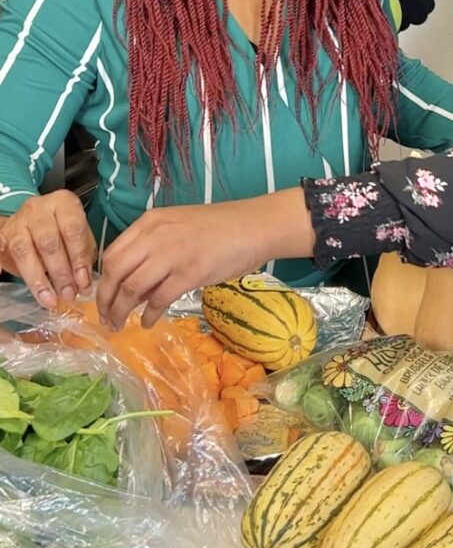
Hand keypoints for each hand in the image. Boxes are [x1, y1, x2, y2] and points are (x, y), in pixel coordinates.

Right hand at [0, 191, 95, 307]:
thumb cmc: (62, 230)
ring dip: (38, 279)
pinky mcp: (2, 233)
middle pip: (48, 241)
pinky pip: (0, 247)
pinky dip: (1, 264)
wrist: (32, 220)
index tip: (83, 283)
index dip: (78, 258)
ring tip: (50, 300)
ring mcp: (18, 220)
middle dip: (60, 272)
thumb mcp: (79, 236)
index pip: (73, 229)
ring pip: (24, 250)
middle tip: (68, 294)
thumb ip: (83, 255)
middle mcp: (39, 208)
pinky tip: (5, 276)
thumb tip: (84, 284)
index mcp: (63, 203)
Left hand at [96, 199, 272, 329]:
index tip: (103, 298)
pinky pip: (159, 299)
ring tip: (120, 325)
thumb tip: (135, 288)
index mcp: (151, 222)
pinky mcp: (191, 272)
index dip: (103, 280)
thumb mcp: (179, 227)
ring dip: (121, 311)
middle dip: (105, 299)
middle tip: (106, 318)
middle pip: (115, 271)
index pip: (112, 253)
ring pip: (132, 287)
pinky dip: (149, 315)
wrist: (255, 226)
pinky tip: (149, 323)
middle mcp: (156, 235)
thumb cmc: (220, 227)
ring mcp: (173, 253)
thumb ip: (154, 251)